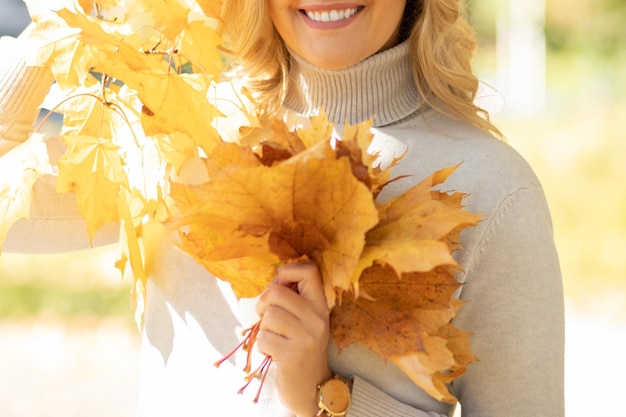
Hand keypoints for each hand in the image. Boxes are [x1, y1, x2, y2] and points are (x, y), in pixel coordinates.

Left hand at [255, 262, 331, 416]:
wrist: (310, 387)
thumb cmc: (299, 348)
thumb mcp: (304, 320)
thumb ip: (292, 299)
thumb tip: (273, 280)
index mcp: (320, 305)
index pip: (309, 270)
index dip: (287, 271)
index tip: (280, 286)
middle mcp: (317, 318)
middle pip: (277, 291)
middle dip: (264, 304)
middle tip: (267, 318)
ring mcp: (306, 337)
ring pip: (268, 315)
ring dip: (264, 328)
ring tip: (274, 338)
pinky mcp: (292, 355)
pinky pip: (263, 337)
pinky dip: (262, 346)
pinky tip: (273, 353)